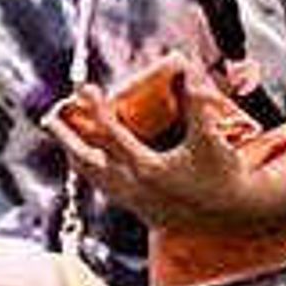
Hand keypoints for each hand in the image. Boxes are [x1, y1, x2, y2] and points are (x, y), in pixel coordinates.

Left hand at [52, 61, 285, 233]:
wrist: (237, 214)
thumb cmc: (225, 173)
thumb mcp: (210, 138)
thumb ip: (196, 104)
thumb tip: (185, 70)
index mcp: (149, 170)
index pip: (113, 136)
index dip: (97, 109)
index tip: (84, 88)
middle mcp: (135, 189)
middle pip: (88, 161)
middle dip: (66, 137)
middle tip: (49, 116)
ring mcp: (135, 203)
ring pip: (95, 179)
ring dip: (77, 156)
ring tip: (64, 137)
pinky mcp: (141, 212)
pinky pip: (107, 190)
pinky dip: (93, 173)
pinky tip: (89, 162)